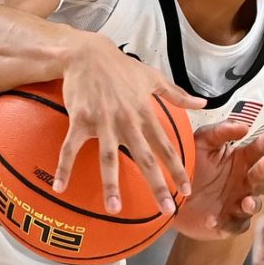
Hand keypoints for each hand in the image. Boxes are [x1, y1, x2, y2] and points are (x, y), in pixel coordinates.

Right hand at [57, 33, 201, 215]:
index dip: (177, 169)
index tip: (186, 190)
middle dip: (156, 185)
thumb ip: (177, 94)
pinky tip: (60, 186)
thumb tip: (203, 103)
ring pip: (109, 158)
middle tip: (167, 210)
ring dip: (111, 184)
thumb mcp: (153, 77)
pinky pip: (71, 148)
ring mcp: (102, 122)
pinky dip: (64, 167)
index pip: (167, 146)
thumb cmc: (120, 66)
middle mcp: (127, 121)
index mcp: (145, 114)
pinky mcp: (80, 120)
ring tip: (115, 209)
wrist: (87, 54)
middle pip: (145, 158)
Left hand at [172, 120, 263, 239]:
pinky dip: (225, 224)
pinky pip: (233, 225)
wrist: (168, 194)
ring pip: (254, 204)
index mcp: (240, 161)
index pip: (259, 150)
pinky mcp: (227, 223)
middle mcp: (244, 182)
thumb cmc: (187, 165)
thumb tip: (244, 127)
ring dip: (252, 203)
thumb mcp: (200, 143)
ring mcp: (237, 203)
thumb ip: (219, 132)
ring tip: (245, 202)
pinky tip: (213, 220)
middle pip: (261, 176)